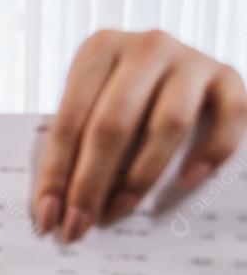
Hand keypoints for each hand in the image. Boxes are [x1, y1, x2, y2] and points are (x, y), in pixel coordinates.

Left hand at [32, 28, 246, 242]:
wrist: (174, 63)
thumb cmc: (118, 93)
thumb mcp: (89, 103)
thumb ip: (74, 143)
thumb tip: (53, 209)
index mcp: (100, 49)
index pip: (69, 121)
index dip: (56, 174)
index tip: (47, 218)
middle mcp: (146, 48)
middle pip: (113, 125)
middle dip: (91, 184)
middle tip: (79, 226)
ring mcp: (190, 60)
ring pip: (168, 125)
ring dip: (141, 177)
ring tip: (120, 209)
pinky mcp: (227, 76)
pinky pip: (229, 117)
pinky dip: (210, 152)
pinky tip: (187, 181)